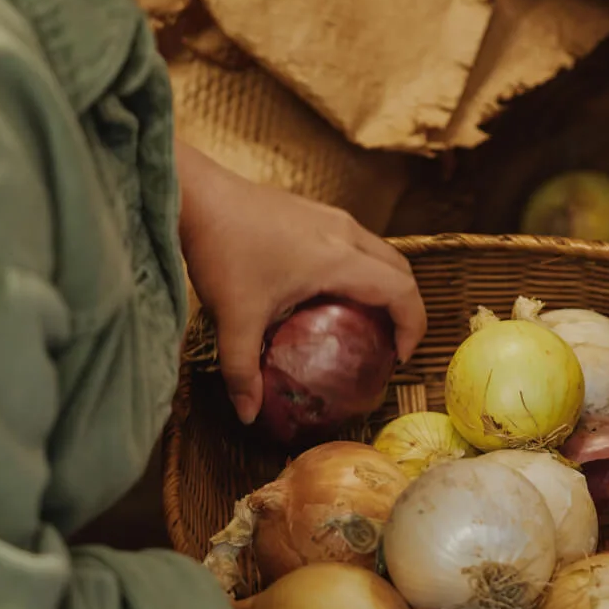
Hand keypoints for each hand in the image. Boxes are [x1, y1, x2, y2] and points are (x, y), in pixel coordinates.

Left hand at [176, 140, 425, 422]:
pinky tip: (329, 293)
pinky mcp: (315, 211)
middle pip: (401, 270)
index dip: (413, 326)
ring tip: (365, 321)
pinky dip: (363, 270)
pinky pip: (357, 243)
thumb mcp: (234, 318)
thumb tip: (248, 414)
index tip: (398, 357)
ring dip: (384, 286)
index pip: (402, 291)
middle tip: (388, 344)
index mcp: (339, 259)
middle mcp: (345, 233)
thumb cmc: (220, 249)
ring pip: (380, 252)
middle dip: (406, 308)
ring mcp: (331, 217)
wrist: (196, 194)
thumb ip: (243, 371)